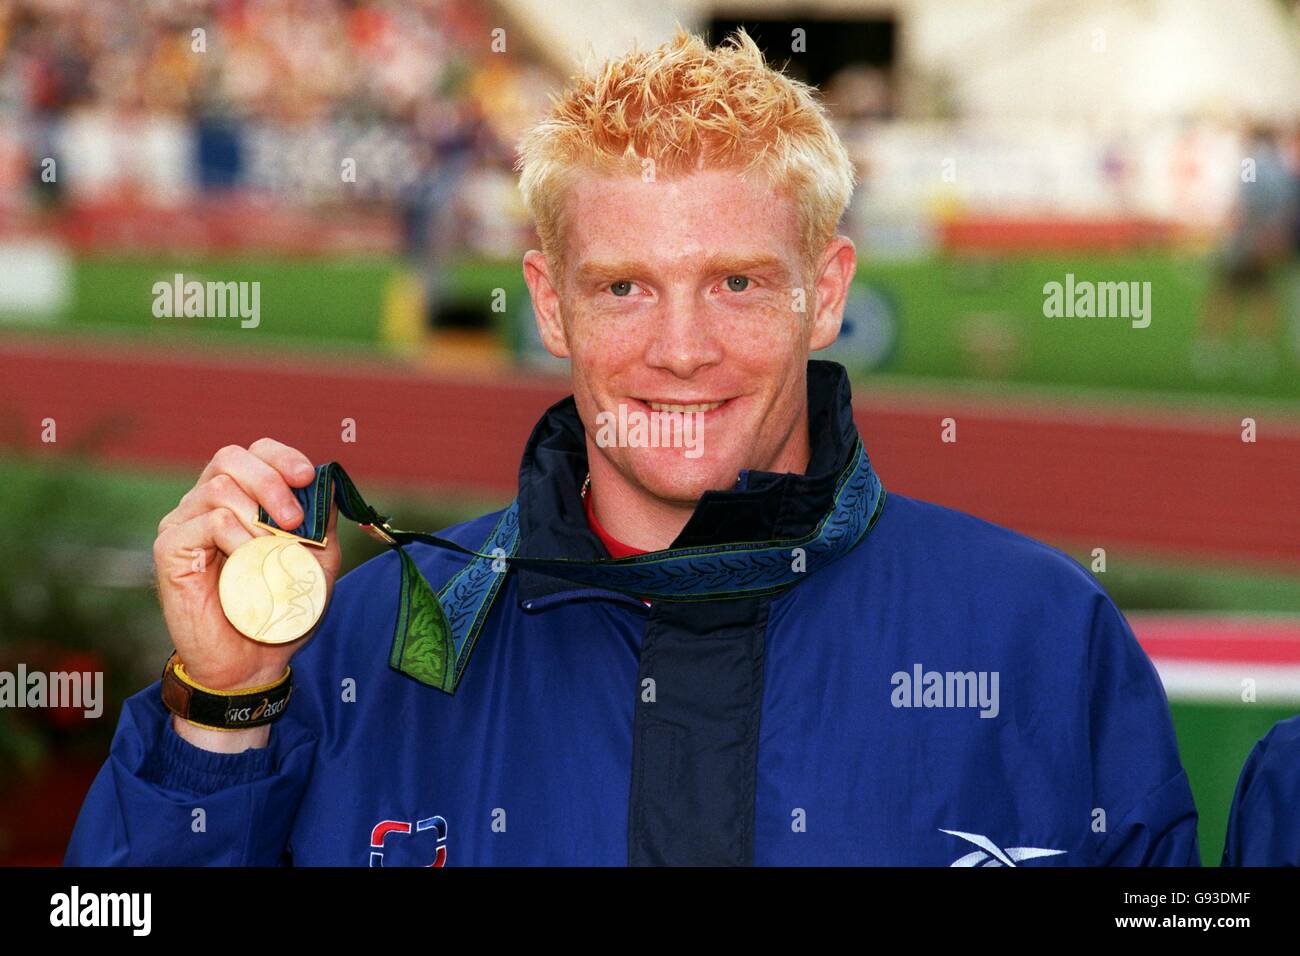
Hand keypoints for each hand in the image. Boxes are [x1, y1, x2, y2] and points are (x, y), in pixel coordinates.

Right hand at [153, 438, 340, 692]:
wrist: (253, 661)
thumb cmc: (282, 608)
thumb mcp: (317, 561)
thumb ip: (322, 521)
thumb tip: (328, 480)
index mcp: (242, 499)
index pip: (254, 453)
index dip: (281, 456)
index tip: (306, 476)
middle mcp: (208, 503)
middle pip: (231, 458)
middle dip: (271, 482)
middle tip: (293, 520)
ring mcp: (185, 523)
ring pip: (219, 488)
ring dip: (257, 517)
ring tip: (273, 553)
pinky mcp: (170, 547)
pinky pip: (208, 521)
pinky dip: (238, 538)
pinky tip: (249, 562)